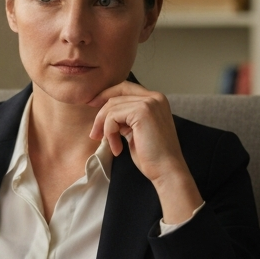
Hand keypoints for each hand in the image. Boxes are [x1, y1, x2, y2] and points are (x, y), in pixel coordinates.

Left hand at [88, 81, 203, 224]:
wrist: (167, 170)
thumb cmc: (152, 156)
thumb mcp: (136, 130)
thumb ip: (125, 118)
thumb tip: (105, 113)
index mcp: (156, 100)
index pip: (125, 88)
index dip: (106, 95)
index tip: (92, 106)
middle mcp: (154, 97)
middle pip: (116, 95)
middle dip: (101, 113)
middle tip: (94, 133)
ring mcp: (149, 103)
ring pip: (112, 106)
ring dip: (105, 128)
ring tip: (111, 145)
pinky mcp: (142, 112)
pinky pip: (113, 117)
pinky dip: (110, 133)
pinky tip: (117, 148)